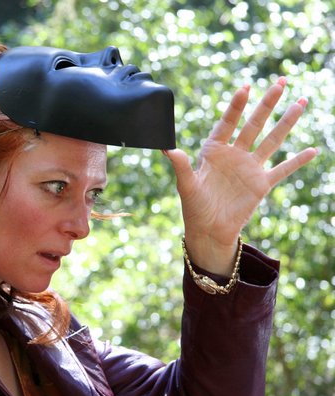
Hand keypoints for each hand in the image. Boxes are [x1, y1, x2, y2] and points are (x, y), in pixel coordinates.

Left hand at [164, 77, 317, 275]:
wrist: (208, 229)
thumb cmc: (194, 206)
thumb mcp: (186, 185)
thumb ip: (181, 166)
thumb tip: (166, 148)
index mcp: (214, 151)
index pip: (227, 123)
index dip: (236, 106)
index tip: (245, 88)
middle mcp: (234, 154)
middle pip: (254, 124)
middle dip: (267, 103)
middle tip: (281, 82)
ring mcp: (250, 168)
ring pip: (272, 140)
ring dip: (287, 122)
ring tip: (301, 102)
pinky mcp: (261, 184)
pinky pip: (282, 170)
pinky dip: (297, 161)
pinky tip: (312, 150)